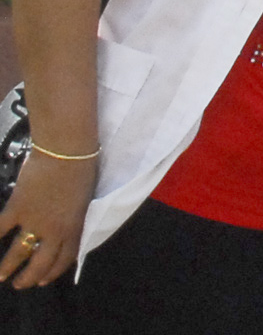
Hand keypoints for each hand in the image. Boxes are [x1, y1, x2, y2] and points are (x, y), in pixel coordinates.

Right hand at [0, 147, 96, 289]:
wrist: (66, 149)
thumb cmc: (82, 167)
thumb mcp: (84, 197)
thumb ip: (72, 215)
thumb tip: (63, 224)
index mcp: (74, 226)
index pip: (64, 258)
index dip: (53, 272)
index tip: (43, 280)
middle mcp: (54, 229)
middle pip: (40, 264)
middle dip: (29, 278)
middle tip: (19, 284)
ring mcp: (34, 220)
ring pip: (18, 253)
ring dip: (7, 267)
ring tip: (1, 275)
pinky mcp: (17, 208)